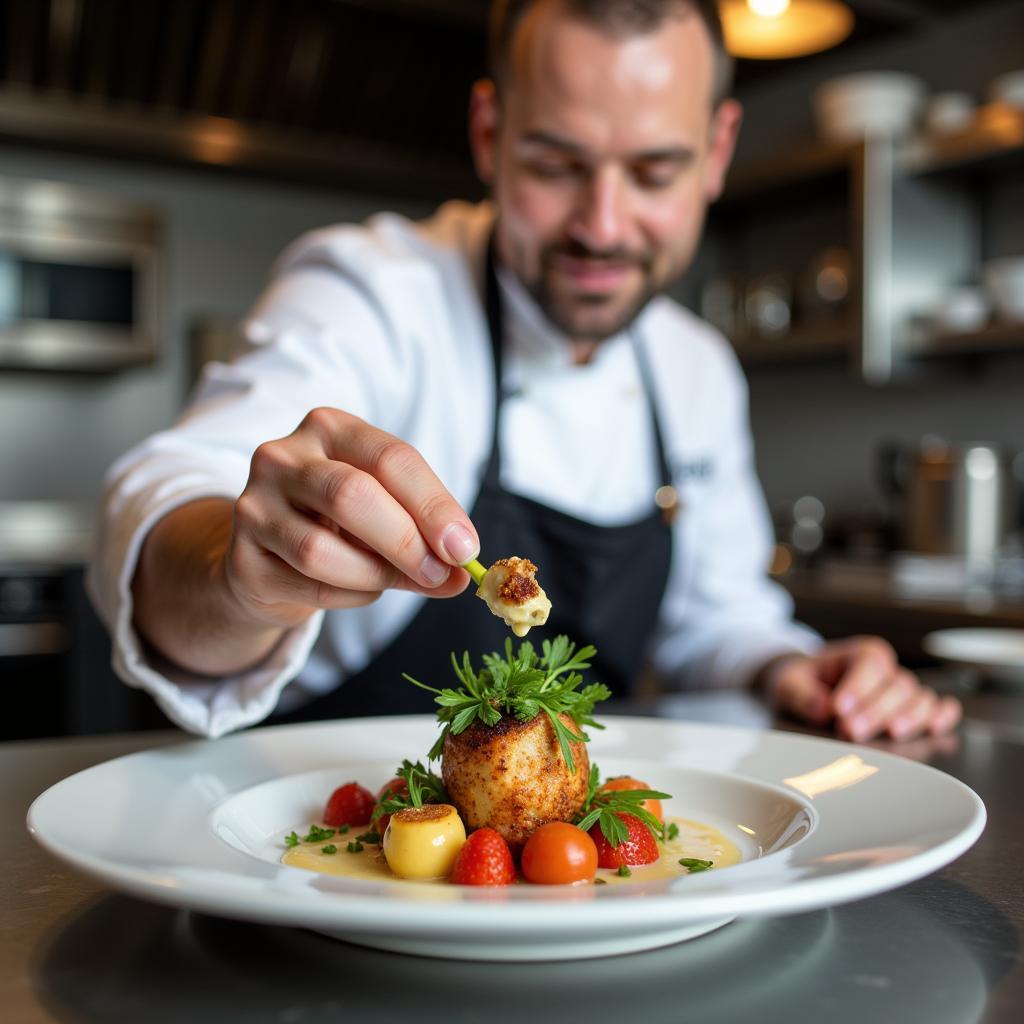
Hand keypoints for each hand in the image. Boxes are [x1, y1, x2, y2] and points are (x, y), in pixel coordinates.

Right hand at [224, 407, 479, 628]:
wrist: (271, 558)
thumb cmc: (341, 526)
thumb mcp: (387, 515)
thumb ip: (424, 538)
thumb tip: (461, 572)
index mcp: (330, 429)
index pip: (391, 458)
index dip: (434, 505)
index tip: (464, 548)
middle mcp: (283, 456)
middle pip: (352, 495)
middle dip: (406, 542)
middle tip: (439, 574)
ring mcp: (253, 505)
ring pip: (321, 550)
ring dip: (373, 575)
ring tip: (390, 581)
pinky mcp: (241, 558)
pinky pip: (307, 584)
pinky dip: (347, 596)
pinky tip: (353, 588)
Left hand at [763, 636, 961, 742]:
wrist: (809, 688)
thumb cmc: (804, 682)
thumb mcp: (790, 682)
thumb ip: (802, 694)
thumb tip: (823, 709)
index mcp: (860, 653)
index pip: (870, 665)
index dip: (858, 688)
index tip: (838, 710)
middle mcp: (888, 669)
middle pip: (898, 686)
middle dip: (876, 711)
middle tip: (850, 731)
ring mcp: (903, 690)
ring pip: (921, 698)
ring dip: (909, 719)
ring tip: (890, 734)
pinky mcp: (912, 709)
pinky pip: (939, 708)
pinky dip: (942, 717)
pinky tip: (936, 728)